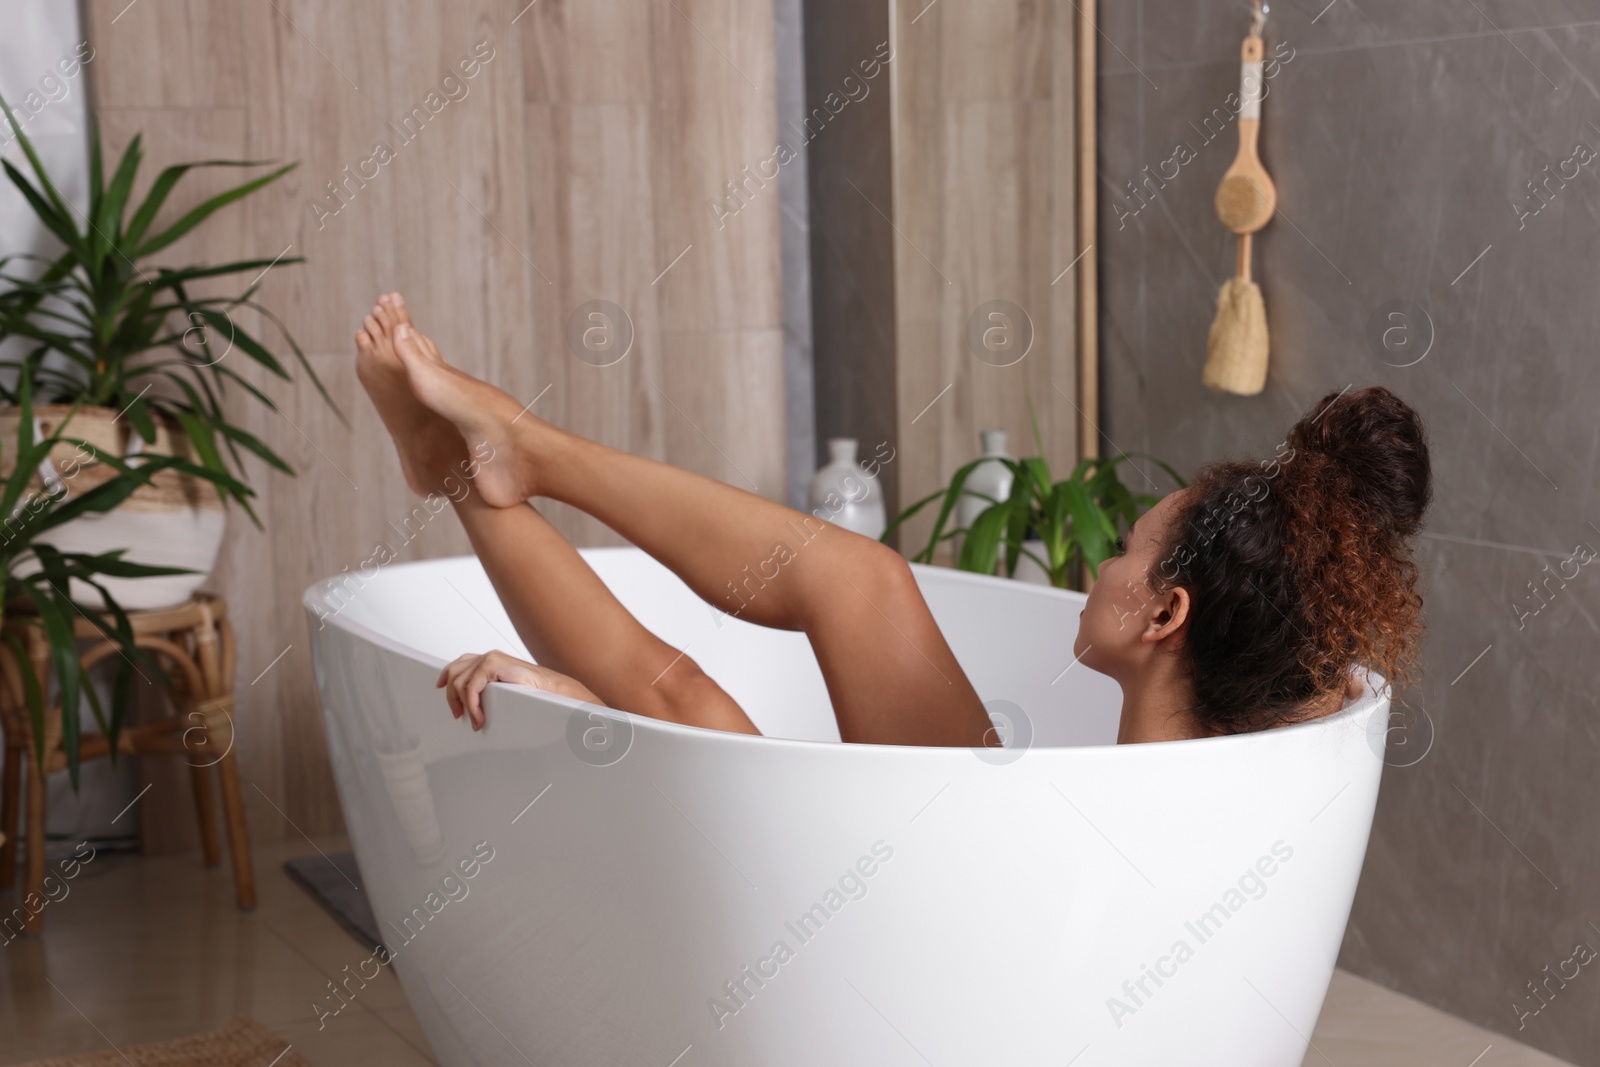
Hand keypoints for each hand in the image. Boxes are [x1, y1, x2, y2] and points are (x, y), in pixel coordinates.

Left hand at [436, 650, 603, 729]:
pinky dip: (472, 705)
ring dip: (463, 704)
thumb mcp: (502, 690)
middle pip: (454, 672)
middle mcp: (487, 656)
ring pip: (459, 681)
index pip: (459, 664)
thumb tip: (471, 701)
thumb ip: (488, 688)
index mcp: (489, 660)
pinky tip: (479, 717)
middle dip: (452, 696)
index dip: (446, 675)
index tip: (440, 686)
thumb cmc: (532, 692)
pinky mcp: (493, 664)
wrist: (551, 689)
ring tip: (474, 720)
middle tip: (459, 715)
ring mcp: (489, 658)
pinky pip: (471, 687)